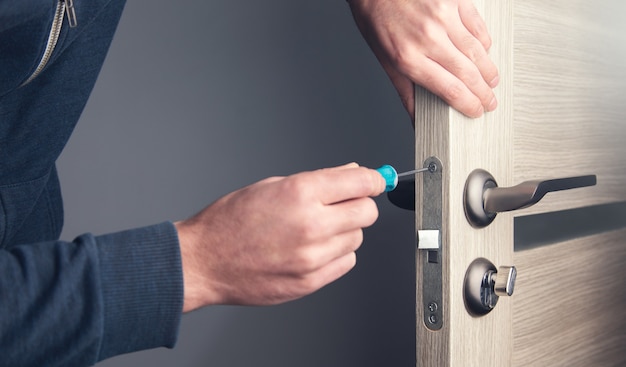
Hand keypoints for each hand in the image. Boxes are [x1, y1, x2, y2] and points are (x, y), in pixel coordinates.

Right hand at [175, 163, 385, 311]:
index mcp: (300, 192)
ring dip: (345, 231)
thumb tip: (350, 175)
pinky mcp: (310, 281)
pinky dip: (337, 254)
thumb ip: (317, 180)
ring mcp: (312, 256)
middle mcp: (311, 224)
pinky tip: (313, 249)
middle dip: (360, 205)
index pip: (362, 183)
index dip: (374, 181)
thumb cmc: (229, 221)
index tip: (375, 182)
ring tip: (316, 229)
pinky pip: (346, 263)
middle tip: (344, 205)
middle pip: (367, 212)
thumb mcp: (271, 185)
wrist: (204, 261)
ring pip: (357, 239)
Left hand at [348, 0, 498, 118]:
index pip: (450, 90)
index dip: (468, 104)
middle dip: (483, 93)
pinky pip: (477, 26)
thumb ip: (405, 90)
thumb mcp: (384, 59)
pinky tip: (484, 52)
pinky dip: (484, 42)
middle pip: (468, 74)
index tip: (475, 110)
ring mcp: (443, 17)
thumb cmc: (376, 18)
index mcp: (408, 58)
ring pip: (478, 51)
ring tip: (491, 81)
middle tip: (489, 101)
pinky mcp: (454, 1)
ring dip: (488, 71)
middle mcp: (428, 38)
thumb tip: (417, 118)